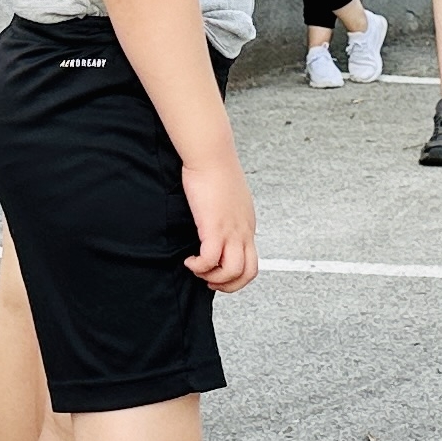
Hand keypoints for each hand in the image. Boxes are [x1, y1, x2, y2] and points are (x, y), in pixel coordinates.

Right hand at [181, 151, 258, 290]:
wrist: (211, 155)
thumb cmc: (215, 170)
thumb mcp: (228, 197)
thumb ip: (227, 212)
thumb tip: (217, 219)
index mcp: (247, 224)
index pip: (252, 260)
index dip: (235, 274)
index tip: (217, 272)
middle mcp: (243, 230)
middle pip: (249, 272)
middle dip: (229, 285)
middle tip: (209, 281)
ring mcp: (231, 230)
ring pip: (233, 271)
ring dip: (213, 278)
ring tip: (197, 269)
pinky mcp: (214, 227)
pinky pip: (211, 259)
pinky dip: (199, 266)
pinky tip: (189, 260)